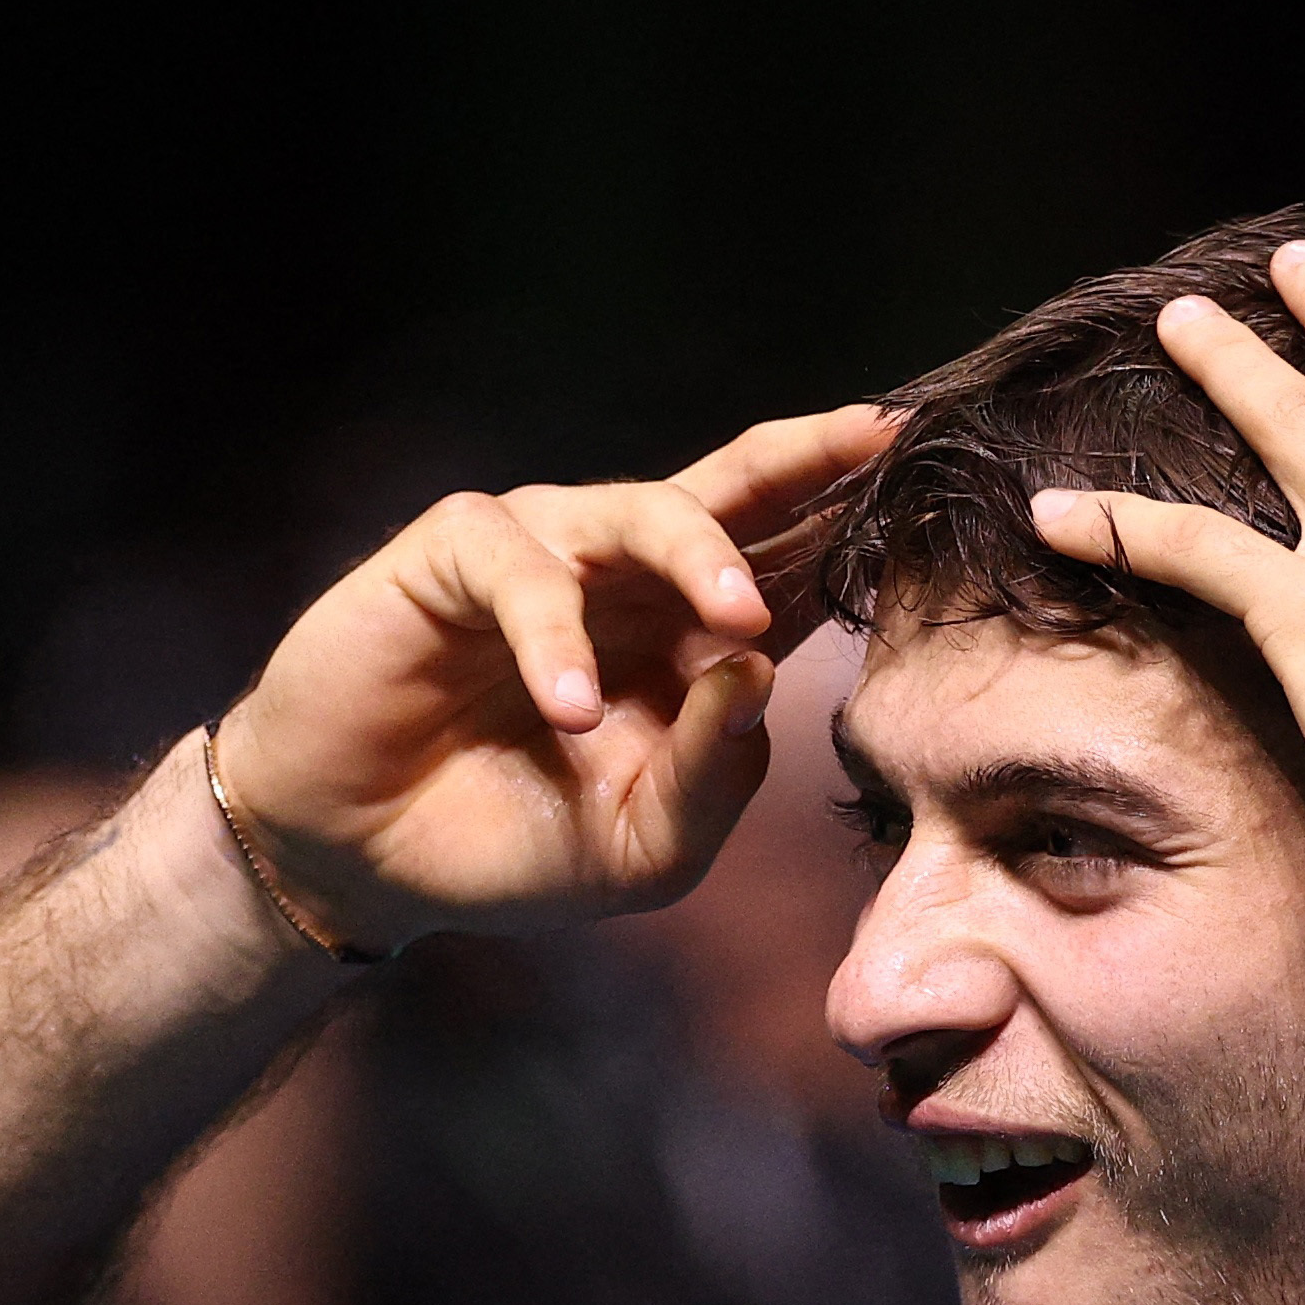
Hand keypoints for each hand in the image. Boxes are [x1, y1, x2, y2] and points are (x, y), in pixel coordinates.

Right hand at [219, 404, 889, 946]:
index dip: (853, 525)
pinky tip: (568, 712)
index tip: (935, 486)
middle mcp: (629, 576)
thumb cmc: (515, 843)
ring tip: (735, 622)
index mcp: (691, 637)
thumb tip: (760, 674)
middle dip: (809, 456)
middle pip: (736, 490)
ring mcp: (545, 553)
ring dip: (700, 554)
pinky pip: (521, 567)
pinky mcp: (455, 555)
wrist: (369, 863)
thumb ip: (713, 778)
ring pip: (642, 507)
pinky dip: (554, 636)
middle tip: (877, 440)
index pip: (790, 564)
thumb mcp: (644, 846)